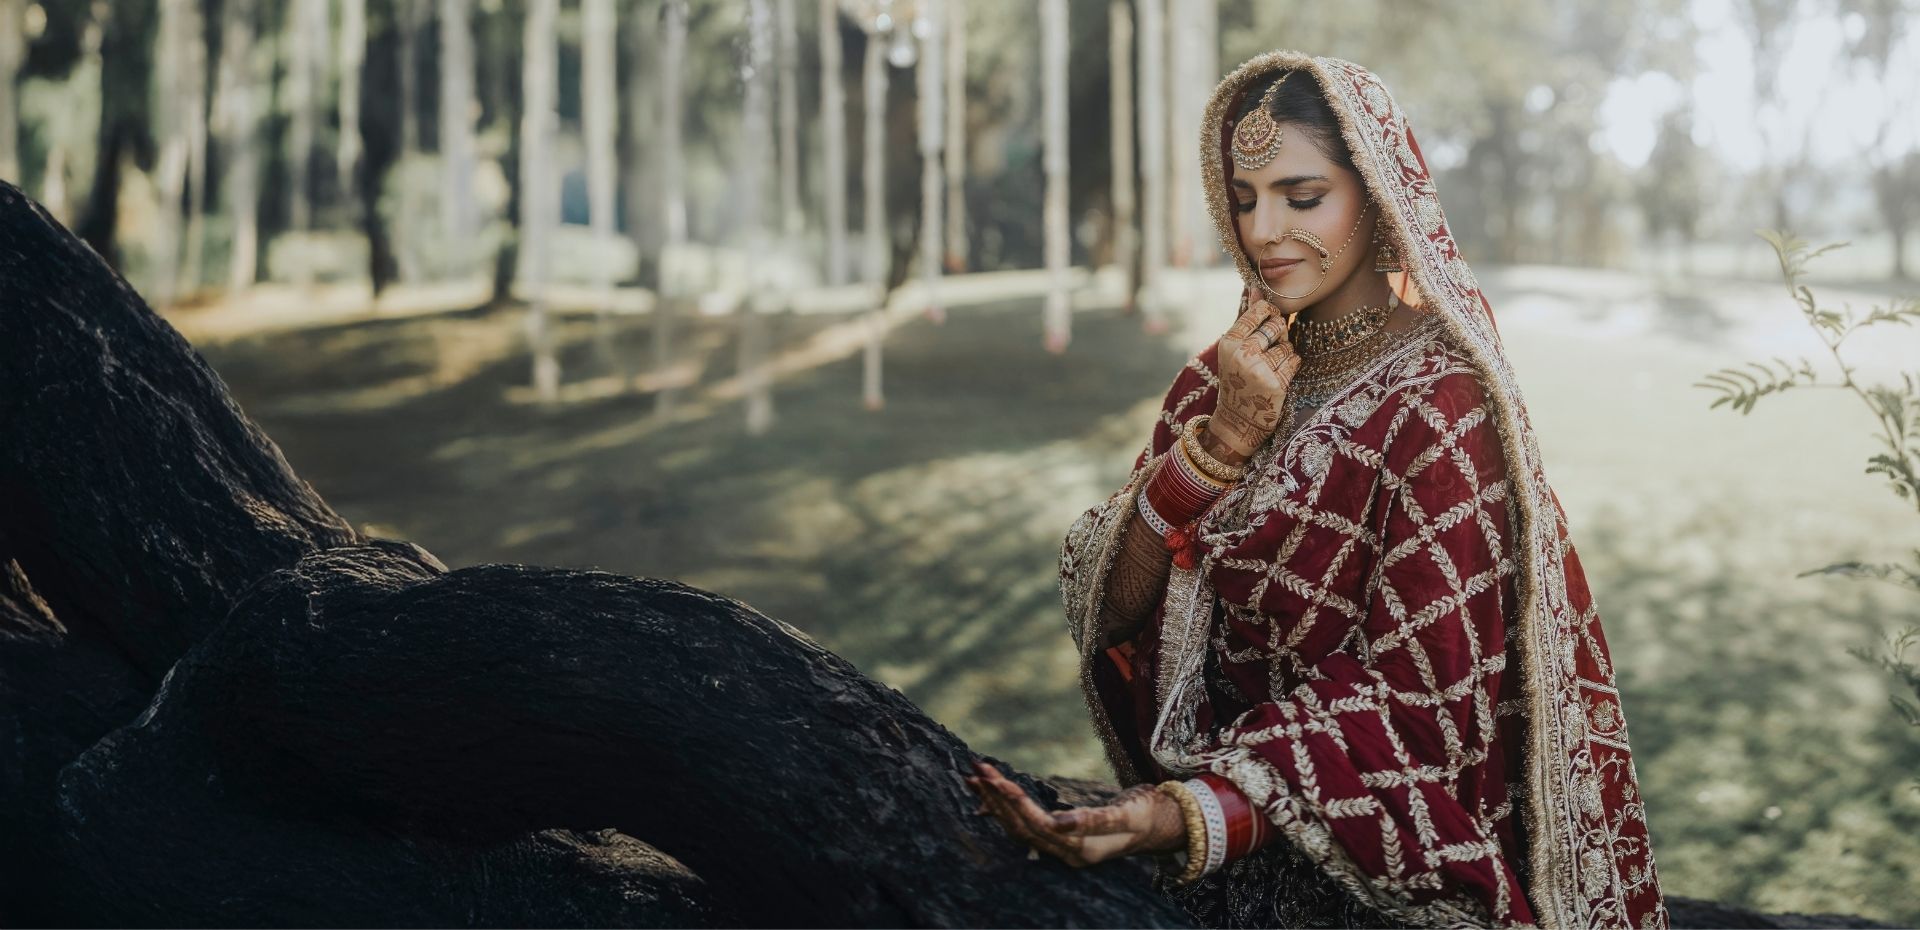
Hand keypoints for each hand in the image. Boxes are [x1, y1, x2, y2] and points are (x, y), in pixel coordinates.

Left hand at [964, 761, 1187, 866]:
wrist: (1156, 826)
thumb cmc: (1144, 815)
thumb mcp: (1126, 815)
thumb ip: (1094, 820)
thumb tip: (1059, 824)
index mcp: (1079, 850)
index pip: (1035, 825)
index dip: (1013, 802)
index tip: (994, 780)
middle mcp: (1065, 854)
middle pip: (1021, 825)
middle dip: (997, 796)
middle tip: (978, 768)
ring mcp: (1060, 849)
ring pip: (1018, 827)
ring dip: (995, 801)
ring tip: (975, 776)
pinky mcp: (1058, 839)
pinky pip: (1023, 827)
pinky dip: (1003, 810)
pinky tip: (986, 797)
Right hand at [1213, 289, 1301, 457]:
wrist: (1237, 421)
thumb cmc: (1237, 379)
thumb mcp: (1234, 349)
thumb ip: (1247, 318)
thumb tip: (1256, 287)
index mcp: (1229, 342)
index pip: (1258, 311)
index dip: (1268, 314)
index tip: (1266, 323)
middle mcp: (1242, 355)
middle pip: (1276, 326)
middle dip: (1278, 334)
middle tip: (1268, 349)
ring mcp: (1259, 370)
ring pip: (1287, 345)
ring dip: (1284, 353)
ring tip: (1270, 366)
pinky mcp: (1276, 385)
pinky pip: (1295, 360)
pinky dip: (1291, 365)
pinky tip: (1279, 375)